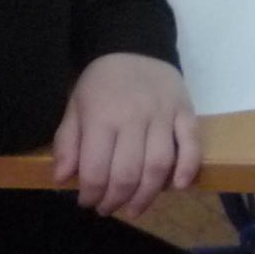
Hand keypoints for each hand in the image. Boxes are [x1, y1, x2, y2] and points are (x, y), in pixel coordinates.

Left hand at [52, 53, 200, 217]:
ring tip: (135, 207)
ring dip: (147, 194)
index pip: (96, 169)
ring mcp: (163, 115)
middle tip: (108, 208)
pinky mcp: (186, 112)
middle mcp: (134, 118)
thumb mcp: (74, 105)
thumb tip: (62, 179)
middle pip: (128, 172)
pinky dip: (188, 167)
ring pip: (159, 165)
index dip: (90, 194)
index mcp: (102, 117)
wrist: (136, 46)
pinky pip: (192, 143)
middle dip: (116, 199)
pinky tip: (178, 186)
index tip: (87, 202)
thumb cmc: (101, 81)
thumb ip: (67, 142)